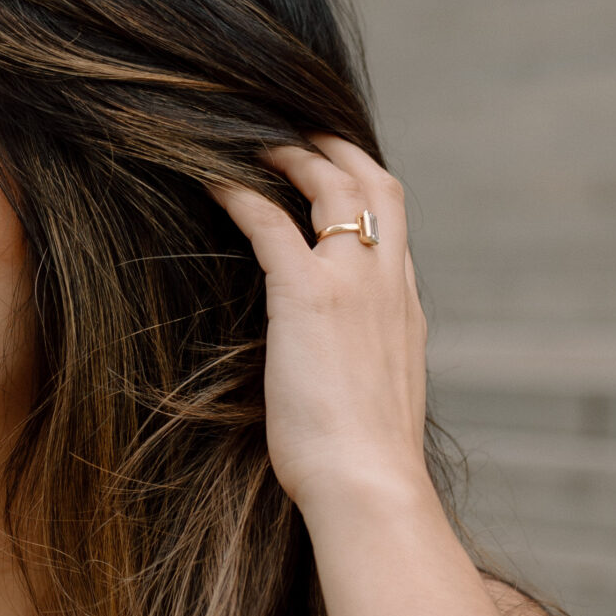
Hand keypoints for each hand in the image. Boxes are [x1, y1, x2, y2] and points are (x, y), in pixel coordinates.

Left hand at [213, 137, 429, 520]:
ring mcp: (352, 284)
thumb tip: (338, 373)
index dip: (364, 192)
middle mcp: (388, 285)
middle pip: (376, 185)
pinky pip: (269, 221)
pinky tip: (210, 180)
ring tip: (252, 142)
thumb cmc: (364, 466)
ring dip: (293, 155)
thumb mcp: (374, 403)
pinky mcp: (307, 296)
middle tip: (299, 131)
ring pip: (332, 186)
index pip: (392, 228)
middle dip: (337, 148)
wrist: (371, 485)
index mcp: (404, 311)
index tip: (334, 177)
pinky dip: (240, 192)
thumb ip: (361, 368)